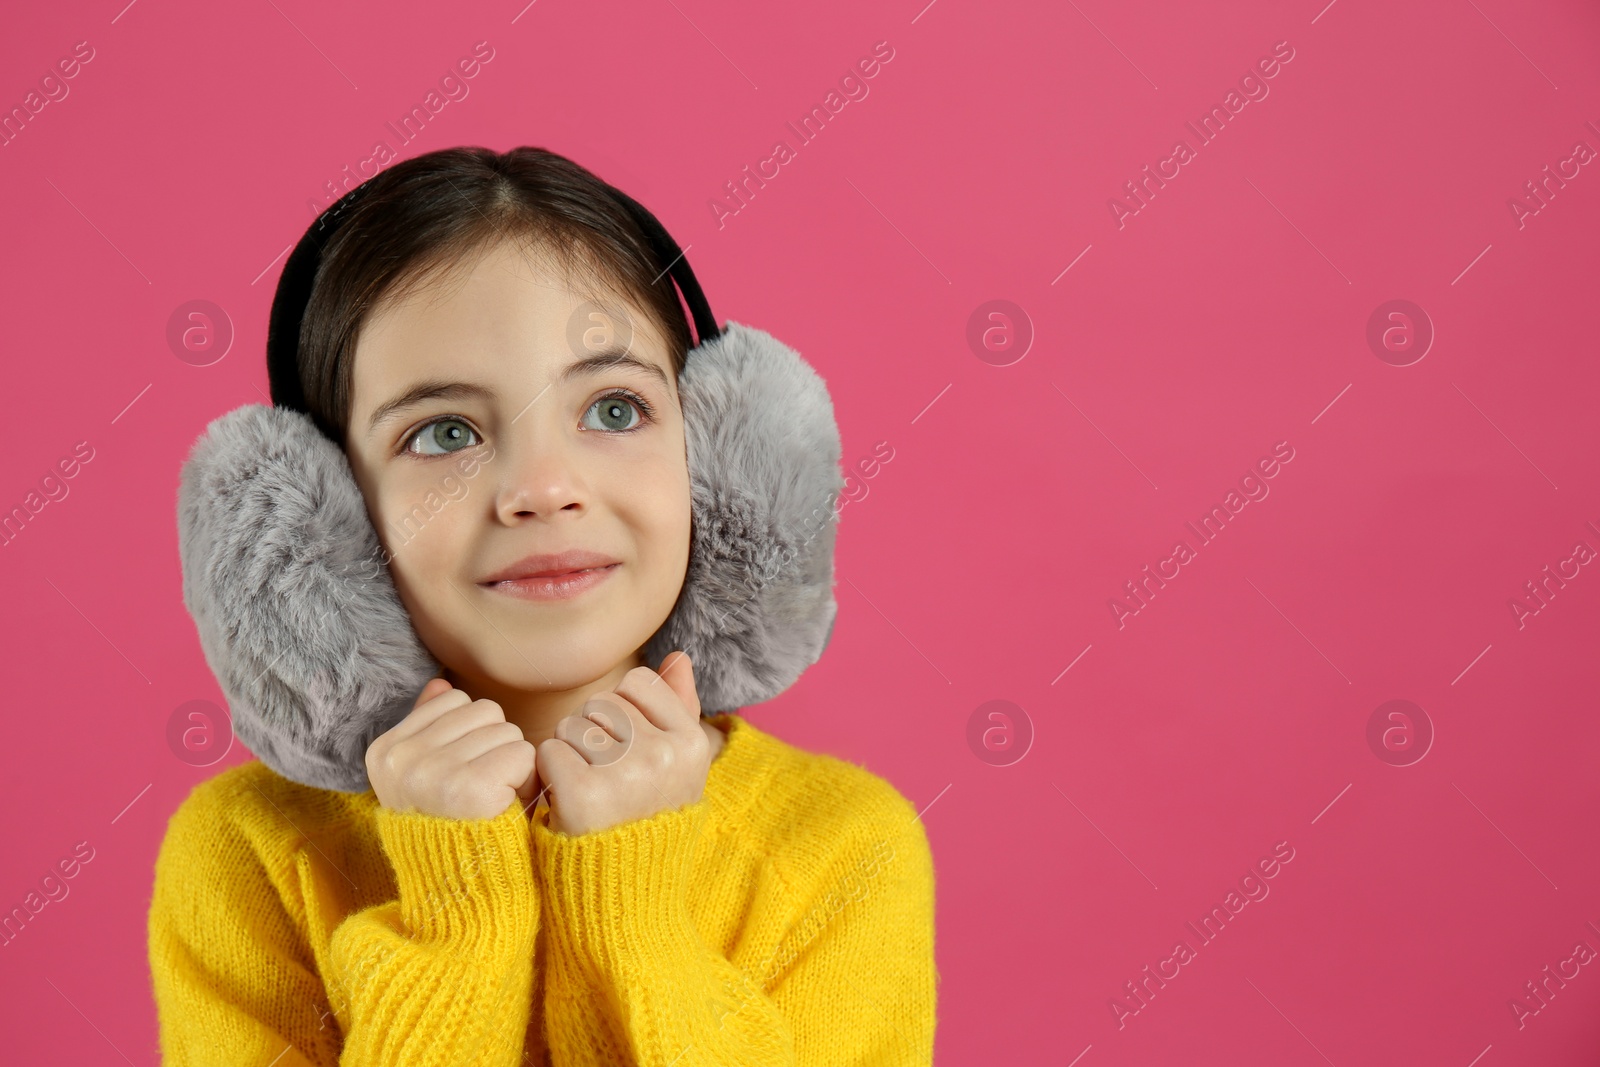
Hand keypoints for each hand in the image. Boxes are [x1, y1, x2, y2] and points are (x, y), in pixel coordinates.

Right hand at [365, 676, 538, 819]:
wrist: (460, 890)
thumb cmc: (452, 826)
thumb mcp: (428, 775)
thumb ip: (430, 727)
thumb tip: (440, 684)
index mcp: (385, 750)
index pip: (454, 699)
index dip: (473, 734)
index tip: (460, 774)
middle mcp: (402, 759)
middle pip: (485, 711)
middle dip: (496, 746)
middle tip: (484, 789)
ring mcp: (432, 772)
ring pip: (508, 731)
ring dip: (514, 763)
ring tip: (494, 798)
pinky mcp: (469, 789)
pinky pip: (522, 754)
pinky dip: (525, 779)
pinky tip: (506, 805)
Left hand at [536, 651, 708, 835]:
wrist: (629, 891)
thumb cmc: (650, 816)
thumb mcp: (680, 765)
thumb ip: (680, 706)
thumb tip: (678, 656)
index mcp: (692, 742)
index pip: (637, 683)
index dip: (622, 712)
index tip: (628, 750)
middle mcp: (664, 755)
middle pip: (600, 704)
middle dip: (592, 733)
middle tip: (606, 777)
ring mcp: (625, 774)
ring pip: (571, 725)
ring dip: (568, 753)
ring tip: (588, 788)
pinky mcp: (584, 795)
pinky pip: (548, 752)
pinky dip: (548, 775)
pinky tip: (566, 801)